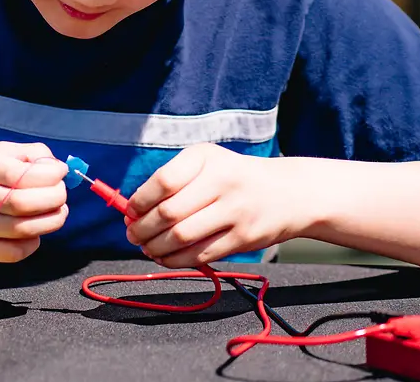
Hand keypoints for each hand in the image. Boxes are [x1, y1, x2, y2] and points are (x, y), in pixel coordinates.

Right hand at [0, 142, 68, 262]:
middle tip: (61, 193)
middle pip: (23, 203)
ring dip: (50, 221)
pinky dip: (31, 244)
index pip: (20, 175)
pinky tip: (36, 233)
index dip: (50, 175)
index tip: (61, 172)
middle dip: (54, 198)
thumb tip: (57, 166)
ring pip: (20, 229)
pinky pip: (9, 253)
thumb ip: (26, 154)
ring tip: (58, 210)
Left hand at [124, 144, 309, 267]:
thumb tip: (134, 210)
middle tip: (133, 234)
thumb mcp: (207, 163)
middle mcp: (222, 181)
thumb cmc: (235, 178)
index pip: (163, 181)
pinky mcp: (242, 238)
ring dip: (156, 247)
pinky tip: (166, 257)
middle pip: (169, 213)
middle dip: (143, 229)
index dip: (140, 201)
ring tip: (147, 246)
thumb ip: (173, 181)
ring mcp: (234, 211)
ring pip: (182, 238)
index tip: (131, 211)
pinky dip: (176, 261)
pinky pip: (200, 255)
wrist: (288, 193)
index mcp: (206, 158)